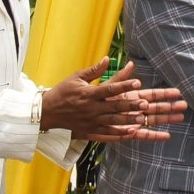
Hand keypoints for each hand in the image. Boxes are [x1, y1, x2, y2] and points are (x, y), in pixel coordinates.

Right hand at [43, 61, 182, 141]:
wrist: (47, 112)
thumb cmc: (63, 91)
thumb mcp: (77, 77)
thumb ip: (94, 70)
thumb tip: (108, 58)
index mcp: (89, 94)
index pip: (110, 89)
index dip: (124, 85)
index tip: (138, 81)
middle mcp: (91, 109)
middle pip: (115, 107)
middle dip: (131, 105)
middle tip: (146, 104)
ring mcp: (91, 122)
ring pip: (113, 122)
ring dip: (128, 120)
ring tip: (142, 119)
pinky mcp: (89, 132)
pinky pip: (106, 135)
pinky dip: (119, 134)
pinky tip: (131, 133)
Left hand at [99, 63, 187, 142]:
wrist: (81, 115)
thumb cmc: (92, 99)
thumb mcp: (106, 88)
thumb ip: (119, 79)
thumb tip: (131, 64)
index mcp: (131, 96)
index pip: (151, 94)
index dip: (164, 94)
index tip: (178, 92)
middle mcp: (134, 108)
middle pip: (155, 107)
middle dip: (170, 106)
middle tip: (185, 106)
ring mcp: (132, 121)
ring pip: (152, 120)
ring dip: (166, 120)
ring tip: (180, 118)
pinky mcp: (127, 132)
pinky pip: (142, 135)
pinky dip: (153, 136)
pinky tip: (166, 136)